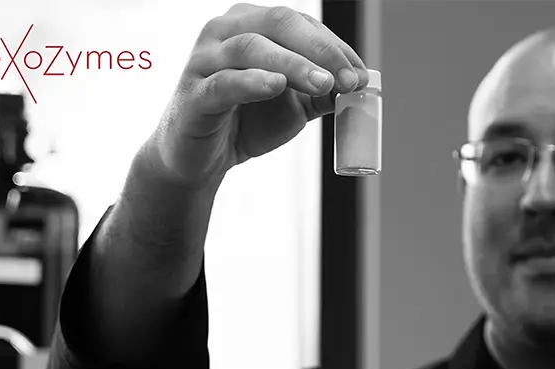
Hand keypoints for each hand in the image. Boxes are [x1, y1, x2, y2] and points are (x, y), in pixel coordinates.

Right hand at [147, 3, 368, 187]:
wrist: (199, 158)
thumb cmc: (245, 121)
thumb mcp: (293, 104)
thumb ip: (323, 92)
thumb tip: (362, 84)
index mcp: (251, 25)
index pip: (300, 23)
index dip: (335, 46)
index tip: (361, 75)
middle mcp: (224, 32)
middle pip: (278, 24)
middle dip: (320, 50)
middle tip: (349, 78)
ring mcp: (204, 60)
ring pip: (251, 48)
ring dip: (293, 64)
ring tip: (323, 85)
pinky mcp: (192, 94)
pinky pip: (223, 82)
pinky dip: (253, 82)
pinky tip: (276, 87)